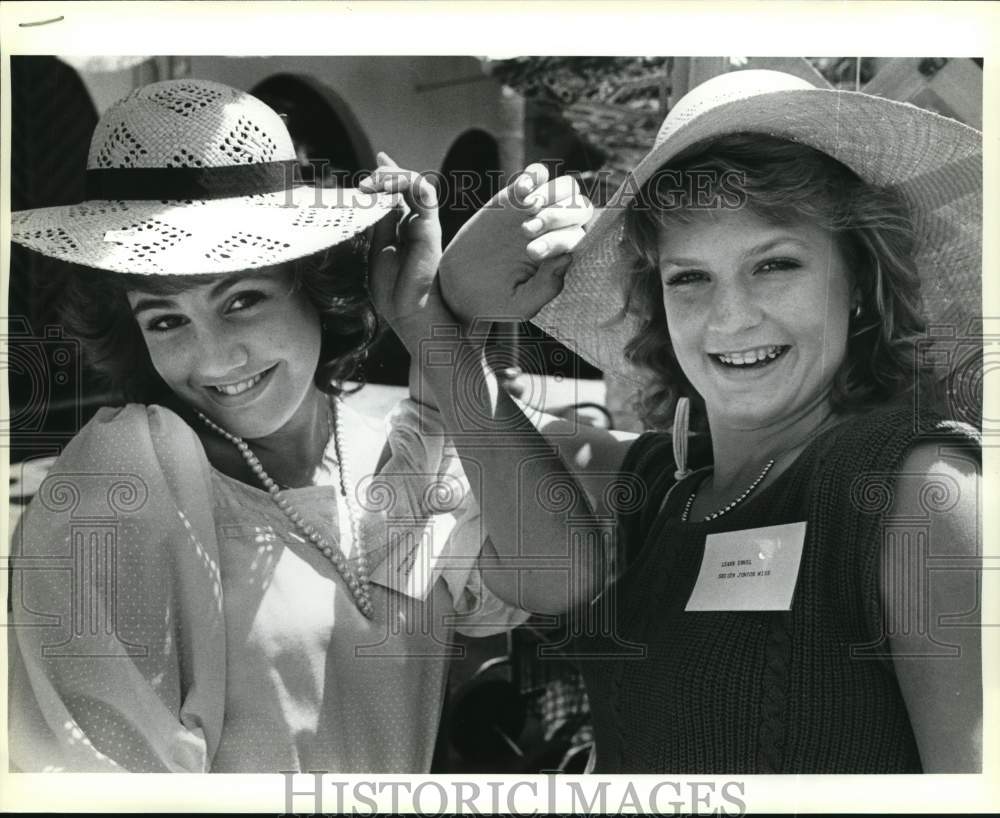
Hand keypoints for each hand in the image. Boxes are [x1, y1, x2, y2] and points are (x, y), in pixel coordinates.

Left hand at [361, 152, 454, 351]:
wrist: (411, 317)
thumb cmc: (395, 293)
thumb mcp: (378, 251)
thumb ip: (379, 224)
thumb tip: (371, 197)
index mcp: (406, 229)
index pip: (401, 192)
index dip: (389, 174)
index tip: (376, 163)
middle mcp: (419, 224)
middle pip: (406, 185)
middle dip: (384, 176)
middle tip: (363, 184)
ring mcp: (426, 225)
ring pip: (416, 184)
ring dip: (391, 177)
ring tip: (370, 183)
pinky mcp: (430, 230)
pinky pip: (423, 194)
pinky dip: (404, 183)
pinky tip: (384, 186)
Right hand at [438, 164, 591, 326]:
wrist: (459, 287)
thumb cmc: (493, 301)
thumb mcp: (520, 305)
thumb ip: (546, 288)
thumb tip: (567, 258)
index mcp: (561, 257)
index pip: (577, 237)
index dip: (559, 241)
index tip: (531, 253)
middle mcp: (555, 232)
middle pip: (580, 207)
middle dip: (557, 216)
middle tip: (526, 232)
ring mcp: (537, 211)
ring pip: (566, 187)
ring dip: (550, 194)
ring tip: (526, 209)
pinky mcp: (515, 197)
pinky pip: (537, 174)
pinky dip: (534, 176)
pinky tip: (520, 191)